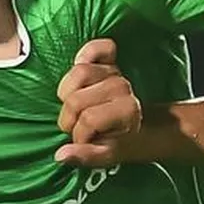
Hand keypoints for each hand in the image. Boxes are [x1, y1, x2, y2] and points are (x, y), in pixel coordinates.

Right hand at [55, 38, 140, 165]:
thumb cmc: (123, 140)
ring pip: (79, 73)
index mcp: (127, 111)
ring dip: (67, 91)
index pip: (89, 119)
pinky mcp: (110, 59)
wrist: (143, 124)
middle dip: (69, 118)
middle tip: (73, 126)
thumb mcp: (108, 154)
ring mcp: (116, 71)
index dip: (79, 135)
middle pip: (77, 99)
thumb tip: (60, 155)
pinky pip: (96, 47)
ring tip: (71, 104)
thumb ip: (87, 156)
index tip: (84, 141)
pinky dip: (86, 53)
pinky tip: (79, 66)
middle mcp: (123, 88)